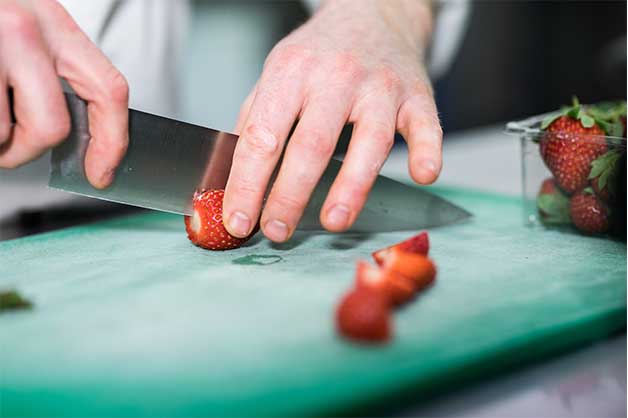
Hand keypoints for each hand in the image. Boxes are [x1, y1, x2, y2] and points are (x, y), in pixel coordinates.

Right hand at [0, 0, 128, 187]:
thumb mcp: (25, 28)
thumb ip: (52, 72)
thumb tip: (76, 136)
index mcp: (53, 23)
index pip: (108, 90)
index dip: (111, 141)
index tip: (101, 171)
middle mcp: (22, 29)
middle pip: (52, 127)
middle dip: (27, 150)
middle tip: (7, 146)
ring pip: (1, 134)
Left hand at [223, 0, 440, 241]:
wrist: (372, 13)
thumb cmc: (320, 52)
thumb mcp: (277, 72)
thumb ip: (257, 121)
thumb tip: (236, 180)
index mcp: (291, 71)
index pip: (262, 137)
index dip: (247, 184)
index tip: (239, 220)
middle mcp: (336, 76)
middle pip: (312, 145)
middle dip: (290, 196)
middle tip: (277, 232)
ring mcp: (380, 86)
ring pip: (369, 142)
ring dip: (351, 188)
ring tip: (333, 222)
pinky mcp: (417, 95)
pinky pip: (425, 126)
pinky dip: (428, 152)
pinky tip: (422, 175)